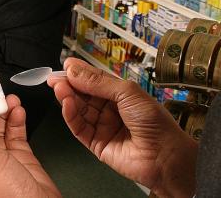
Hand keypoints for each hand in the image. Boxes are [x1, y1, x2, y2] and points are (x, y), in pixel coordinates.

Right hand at [47, 58, 197, 197]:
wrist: (164, 155)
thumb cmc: (154, 122)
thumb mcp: (127, 93)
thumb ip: (99, 82)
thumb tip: (74, 70)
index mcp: (119, 94)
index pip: (94, 80)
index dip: (80, 72)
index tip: (66, 65)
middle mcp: (109, 109)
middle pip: (83, 94)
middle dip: (69, 84)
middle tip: (55, 77)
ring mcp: (102, 126)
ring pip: (78, 110)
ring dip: (67, 98)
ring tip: (59, 87)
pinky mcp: (95, 144)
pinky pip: (78, 128)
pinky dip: (70, 115)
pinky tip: (66, 104)